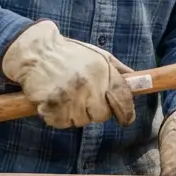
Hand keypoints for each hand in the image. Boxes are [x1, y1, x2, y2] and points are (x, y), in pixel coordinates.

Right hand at [0, 20, 136, 127]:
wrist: (36, 52)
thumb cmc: (69, 53)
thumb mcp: (98, 55)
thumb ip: (118, 70)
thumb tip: (139, 81)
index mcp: (102, 71)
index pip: (123, 99)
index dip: (127, 112)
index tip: (126, 118)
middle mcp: (88, 84)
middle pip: (102, 115)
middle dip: (96, 110)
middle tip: (85, 98)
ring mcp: (69, 97)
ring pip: (81, 121)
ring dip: (76, 113)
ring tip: (68, 95)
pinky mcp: (51, 107)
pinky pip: (61, 123)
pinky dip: (59, 116)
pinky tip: (55, 100)